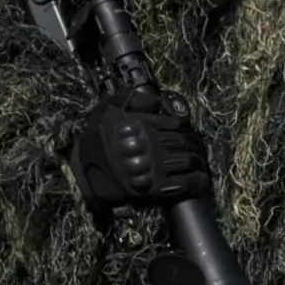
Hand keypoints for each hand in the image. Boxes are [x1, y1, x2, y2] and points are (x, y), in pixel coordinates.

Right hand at [69, 87, 210, 210]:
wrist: (85, 171)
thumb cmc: (98, 139)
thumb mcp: (110, 109)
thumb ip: (133, 99)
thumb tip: (155, 98)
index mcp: (143, 126)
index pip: (175, 124)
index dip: (184, 128)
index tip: (186, 131)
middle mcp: (150, 145)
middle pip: (184, 142)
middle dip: (194, 144)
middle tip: (197, 146)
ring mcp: (153, 167)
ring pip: (187, 160)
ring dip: (197, 160)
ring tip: (199, 161)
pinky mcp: (154, 186)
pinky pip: (183, 182)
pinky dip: (195, 180)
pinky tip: (199, 179)